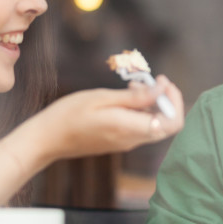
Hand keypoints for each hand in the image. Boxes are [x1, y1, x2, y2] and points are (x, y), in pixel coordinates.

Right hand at [38, 75, 183, 160]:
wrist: (48, 139)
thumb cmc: (69, 115)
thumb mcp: (102, 98)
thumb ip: (135, 97)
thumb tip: (162, 89)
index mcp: (129, 128)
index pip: (172, 123)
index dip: (175, 101)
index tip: (163, 83)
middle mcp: (132, 139)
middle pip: (167, 124)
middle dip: (166, 100)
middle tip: (152, 81)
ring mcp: (127, 142)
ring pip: (155, 124)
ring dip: (153, 103)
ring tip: (133, 85)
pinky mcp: (121, 141)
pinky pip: (141, 126)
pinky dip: (141, 110)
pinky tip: (125, 97)